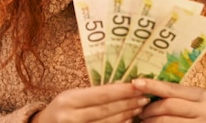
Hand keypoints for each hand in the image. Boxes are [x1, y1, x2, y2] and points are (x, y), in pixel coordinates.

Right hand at [31, 83, 149, 122]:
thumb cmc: (61, 109)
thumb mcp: (71, 97)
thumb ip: (92, 95)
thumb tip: (122, 89)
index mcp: (68, 99)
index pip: (101, 94)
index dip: (121, 90)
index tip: (137, 85)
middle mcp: (69, 116)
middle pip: (105, 110)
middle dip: (127, 103)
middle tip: (144, 97)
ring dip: (125, 115)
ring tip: (139, 107)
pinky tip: (128, 121)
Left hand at [131, 79, 205, 122]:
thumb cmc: (194, 116)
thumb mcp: (189, 103)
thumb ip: (173, 96)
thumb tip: (144, 87)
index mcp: (201, 95)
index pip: (171, 88)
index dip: (152, 85)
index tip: (135, 83)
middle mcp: (205, 110)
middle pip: (168, 105)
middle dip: (149, 109)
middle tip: (139, 113)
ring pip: (166, 120)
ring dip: (150, 121)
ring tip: (143, 122)